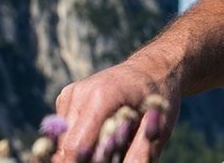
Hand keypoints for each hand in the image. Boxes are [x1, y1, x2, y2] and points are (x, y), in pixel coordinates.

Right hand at [52, 53, 183, 162]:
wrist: (151, 69)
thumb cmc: (159, 99)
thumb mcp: (161, 126)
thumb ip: (142, 152)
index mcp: (102, 97)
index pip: (75, 146)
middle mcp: (81, 92)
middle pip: (66, 145)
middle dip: (82, 159)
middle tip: (110, 156)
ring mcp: (71, 93)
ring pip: (62, 139)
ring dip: (80, 150)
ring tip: (107, 144)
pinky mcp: (66, 96)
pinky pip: (65, 130)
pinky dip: (79, 138)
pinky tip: (100, 133)